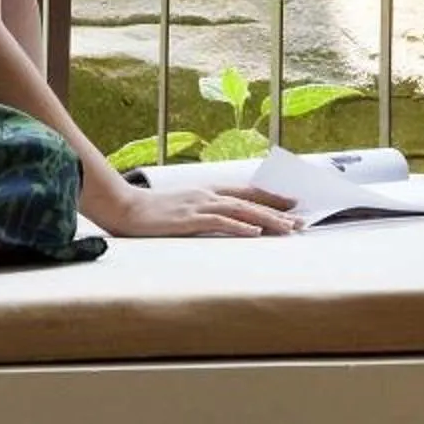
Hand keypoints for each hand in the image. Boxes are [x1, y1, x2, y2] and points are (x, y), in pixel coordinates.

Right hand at [94, 183, 303, 239]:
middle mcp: (207, 195)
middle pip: (250, 201)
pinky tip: (255, 232)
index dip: (269, 198)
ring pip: (241, 210)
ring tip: (288, 228)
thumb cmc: (148, 212)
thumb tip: (215, 221)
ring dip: (267, 219)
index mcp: (206, 192)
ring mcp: (199, 205)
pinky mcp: (189, 218)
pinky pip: (220, 221)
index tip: (291, 204)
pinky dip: (240, 226)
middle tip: (301, 221)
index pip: (245, 193)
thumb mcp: (180, 209)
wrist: (122, 207)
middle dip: (278, 211)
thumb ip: (199, 212)